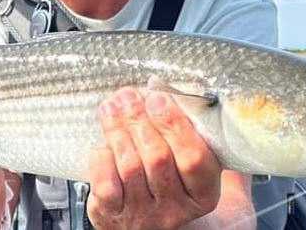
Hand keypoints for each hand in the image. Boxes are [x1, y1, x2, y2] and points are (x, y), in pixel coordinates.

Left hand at [87, 87, 221, 229]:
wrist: (147, 221)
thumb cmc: (171, 181)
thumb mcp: (196, 164)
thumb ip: (196, 133)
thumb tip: (179, 89)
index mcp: (202, 192)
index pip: (195, 159)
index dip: (176, 125)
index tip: (160, 97)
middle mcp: (175, 208)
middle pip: (158, 158)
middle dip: (140, 120)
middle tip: (129, 96)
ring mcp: (143, 213)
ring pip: (130, 167)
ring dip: (119, 130)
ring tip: (113, 106)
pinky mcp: (113, 214)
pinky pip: (106, 185)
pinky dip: (103, 159)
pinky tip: (103, 141)